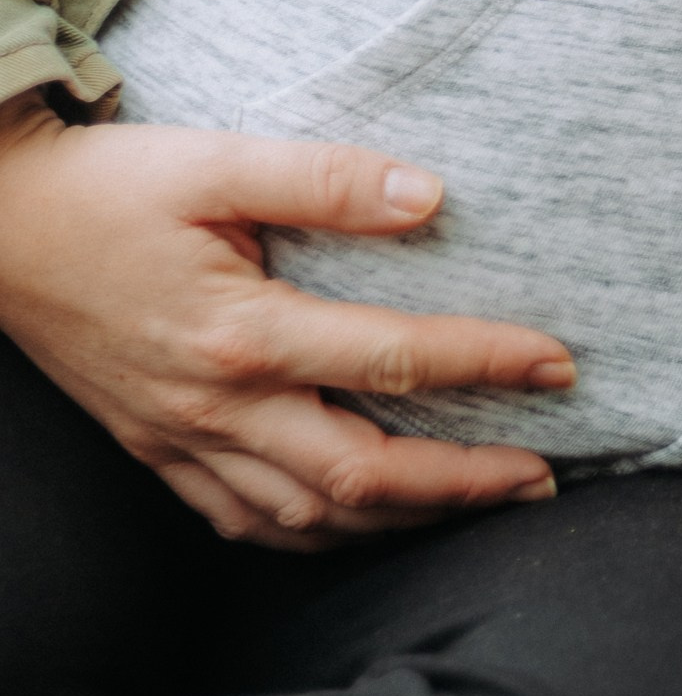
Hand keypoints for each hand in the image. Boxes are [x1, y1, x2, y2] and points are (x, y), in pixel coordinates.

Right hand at [0, 95, 575, 548]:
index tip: (558, 365)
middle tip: (545, 477)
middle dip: (464, 484)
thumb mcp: (215, 160)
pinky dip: (316, 534)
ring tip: (480, 505)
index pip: (393, 361)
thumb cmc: (109, 187)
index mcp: (239, 332)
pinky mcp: (156, 452)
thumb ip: (326, 179)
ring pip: (308, 517)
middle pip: (362, 475)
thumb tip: (432, 198)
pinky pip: (245, 523)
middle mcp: (214, 406)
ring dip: (402, 520)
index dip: (487, 365)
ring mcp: (181, 441)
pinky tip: (362, 522)